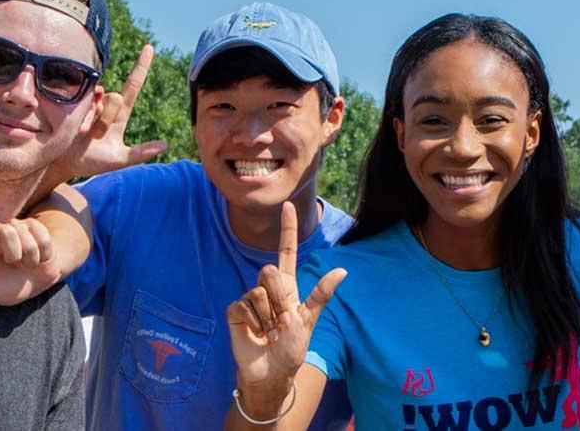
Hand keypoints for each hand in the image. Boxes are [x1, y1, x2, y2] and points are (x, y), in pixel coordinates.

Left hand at [0, 188, 72, 304]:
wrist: (33, 284)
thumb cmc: (4, 286)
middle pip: (7, 231)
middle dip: (14, 253)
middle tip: (14, 263)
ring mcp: (19, 228)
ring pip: (27, 237)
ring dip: (30, 258)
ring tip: (27, 264)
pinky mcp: (37, 229)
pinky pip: (43, 239)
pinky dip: (43, 256)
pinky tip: (40, 260)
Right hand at [57, 44, 164, 178]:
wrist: (66, 163)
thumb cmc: (94, 162)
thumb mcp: (120, 160)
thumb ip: (141, 153)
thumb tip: (165, 145)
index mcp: (120, 115)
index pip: (133, 86)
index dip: (141, 67)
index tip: (149, 47)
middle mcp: (105, 105)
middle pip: (114, 98)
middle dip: (108, 116)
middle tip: (97, 135)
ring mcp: (89, 104)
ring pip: (97, 102)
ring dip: (92, 121)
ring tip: (84, 134)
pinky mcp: (73, 105)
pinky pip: (82, 105)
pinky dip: (81, 119)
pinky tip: (76, 128)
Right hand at [226, 202, 346, 400]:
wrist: (270, 372)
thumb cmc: (292, 349)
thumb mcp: (309, 320)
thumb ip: (321, 294)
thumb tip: (343, 269)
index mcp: (288, 287)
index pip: (286, 252)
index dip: (287, 230)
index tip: (287, 206)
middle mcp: (268, 289)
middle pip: (270, 272)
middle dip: (279, 297)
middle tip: (281, 321)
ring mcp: (251, 300)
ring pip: (257, 291)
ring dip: (267, 316)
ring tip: (269, 332)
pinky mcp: (236, 312)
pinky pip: (242, 306)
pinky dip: (252, 322)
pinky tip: (254, 333)